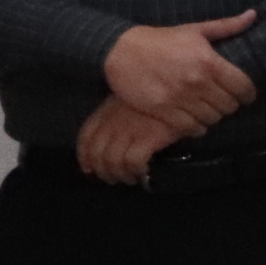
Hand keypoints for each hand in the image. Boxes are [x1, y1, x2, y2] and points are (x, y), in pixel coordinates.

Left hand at [75, 98, 191, 187]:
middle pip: (98, 155)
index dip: (85, 157)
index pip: (86, 138)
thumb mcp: (131, 95)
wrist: (180, 86)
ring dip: (120, 175)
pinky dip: (136, 170)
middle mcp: (114, 122)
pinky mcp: (148, 138)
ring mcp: (130, 130)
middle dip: (103, 171)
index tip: (89, 167)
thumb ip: (118, 111)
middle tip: (112, 178)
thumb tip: (112, 134)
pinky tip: (143, 172)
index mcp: (107, 110)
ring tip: (129, 178)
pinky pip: (134, 162)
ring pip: (113, 162)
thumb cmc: (159, 92)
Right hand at [103, 11, 259, 129]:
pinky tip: (194, 120)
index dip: (248, 94)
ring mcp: (179, 98)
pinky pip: (190, 128)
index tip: (244, 95)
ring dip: (213, 116)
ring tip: (207, 109)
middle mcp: (196, 81)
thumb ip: (226, 26)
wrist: (120, 50)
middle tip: (222, 101)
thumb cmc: (161, 40)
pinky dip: (196, 127)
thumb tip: (253, 15)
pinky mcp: (162, 110)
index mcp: (208, 61)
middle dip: (229, 105)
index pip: (243, 88)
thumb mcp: (194, 30)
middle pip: (229, 106)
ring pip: (212, 119)